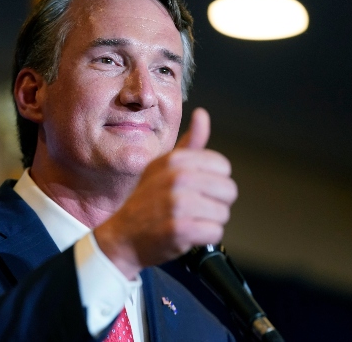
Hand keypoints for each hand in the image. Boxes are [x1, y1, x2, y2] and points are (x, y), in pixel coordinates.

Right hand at [93, 107, 237, 279]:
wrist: (122, 237)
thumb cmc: (146, 201)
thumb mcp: (163, 166)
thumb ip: (189, 143)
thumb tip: (202, 114)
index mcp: (175, 160)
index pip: (222, 166)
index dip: (214, 180)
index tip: (197, 189)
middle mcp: (176, 178)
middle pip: (228, 190)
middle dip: (215, 203)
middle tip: (193, 208)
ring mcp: (177, 204)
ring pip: (223, 213)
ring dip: (209, 222)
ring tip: (187, 220)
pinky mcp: (180, 229)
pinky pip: (214, 233)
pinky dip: (204, 237)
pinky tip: (187, 234)